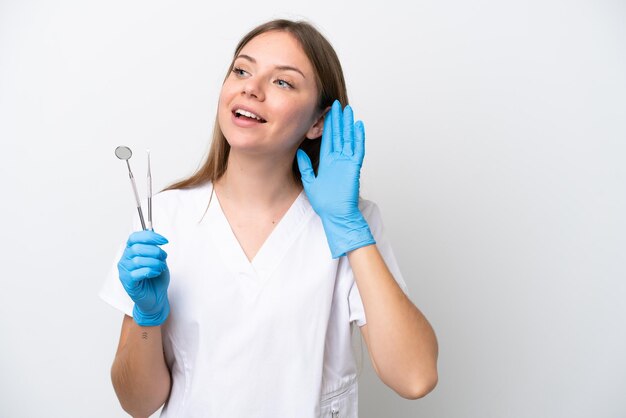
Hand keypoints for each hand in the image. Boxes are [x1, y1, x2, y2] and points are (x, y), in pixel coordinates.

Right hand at [117, 230, 169, 325]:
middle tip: (164, 257)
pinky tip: (155, 273)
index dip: (150, 236)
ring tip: (161, 267)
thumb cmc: (156, 279)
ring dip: (155, 263)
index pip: (134, 237)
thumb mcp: (159, 260)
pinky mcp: (127, 283)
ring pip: (138, 260)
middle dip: (155, 251)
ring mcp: (124, 272)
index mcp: (131, 251)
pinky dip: (150, 271)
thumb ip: (156, 249)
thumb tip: (157, 238)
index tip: (164, 240)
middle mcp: (125, 260)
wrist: (156, 297)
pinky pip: (137, 273)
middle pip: (137, 248)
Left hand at [297, 100, 374, 257]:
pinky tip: (358, 125)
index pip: (328, 139)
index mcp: (328, 162)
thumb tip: (299, 152)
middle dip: (338, 120)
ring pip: (348, 138)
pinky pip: (357, 149)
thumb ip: (305, 166)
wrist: (336, 215)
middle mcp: (338, 159)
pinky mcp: (354, 167)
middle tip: (337, 105)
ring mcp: (347, 162)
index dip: (328, 125)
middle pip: (338, 135)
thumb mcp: (310, 182)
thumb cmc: (325, 204)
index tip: (327, 113)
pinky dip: (358, 137)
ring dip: (348, 124)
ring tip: (348, 110)